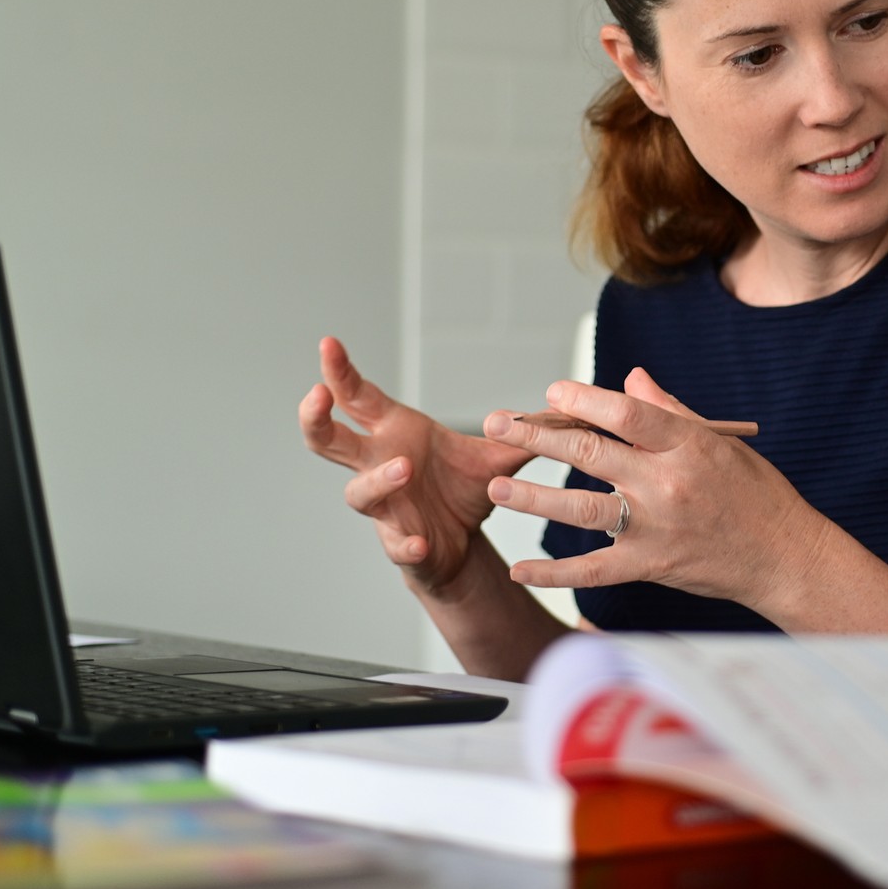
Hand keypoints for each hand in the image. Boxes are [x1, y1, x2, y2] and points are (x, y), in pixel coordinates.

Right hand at [299, 336, 540, 596]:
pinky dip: (406, 543)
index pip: (358, 398)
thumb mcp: (500, 454)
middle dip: (316, 418)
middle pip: (328, 440)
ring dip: (377, 479)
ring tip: (403, 467)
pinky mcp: (400, 544)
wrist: (464, 546)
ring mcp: (385, 507)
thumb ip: (528, 428)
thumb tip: (571, 403)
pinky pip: (395, 544)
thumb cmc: (466, 489)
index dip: (340, 372)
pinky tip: (421, 542)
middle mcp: (380, 465)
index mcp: (397, 433)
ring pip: (358, 491)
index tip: (328, 342)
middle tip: (318, 395)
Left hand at [481, 368, 832, 610]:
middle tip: (498, 423)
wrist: (784, 556)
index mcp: (687, 445)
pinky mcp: (651, 565)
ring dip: (534, 496)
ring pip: (582, 508)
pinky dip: (554, 573)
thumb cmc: (756, 494)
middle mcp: (668, 483)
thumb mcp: (720, 442)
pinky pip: (593, 569)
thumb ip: (669, 410)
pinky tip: (521, 570)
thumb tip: (630, 378)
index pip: (626, 413)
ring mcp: (657, 526)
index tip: (552, 392)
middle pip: (592, 453)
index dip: (584, 399)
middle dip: (538, 436)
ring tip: (497, 485)